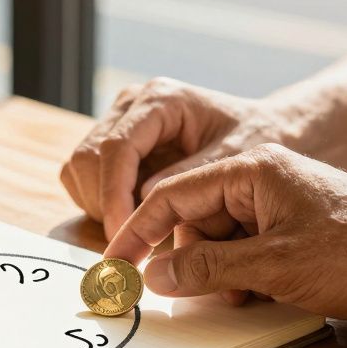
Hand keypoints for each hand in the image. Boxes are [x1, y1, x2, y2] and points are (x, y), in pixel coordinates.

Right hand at [61, 78, 294, 238]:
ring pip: (79, 170)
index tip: (121, 238)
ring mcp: (120, 123)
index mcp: (162, 101)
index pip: (117, 148)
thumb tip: (143, 200)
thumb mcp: (239, 157)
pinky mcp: (117, 145)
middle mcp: (133, 106)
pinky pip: (86, 178)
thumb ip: (194, 177)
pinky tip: (138, 220)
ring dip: (100, 208)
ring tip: (140, 234)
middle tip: (130, 247)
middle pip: (88, 158)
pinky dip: (103, 205)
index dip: (114, 197)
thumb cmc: (260, 138)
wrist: (267, 127)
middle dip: (104, 206)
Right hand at [105, 144, 346, 332]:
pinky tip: (265, 296)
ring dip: (220, 276)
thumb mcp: (275, 265)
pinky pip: (245, 257)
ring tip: (249, 295)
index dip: (137, 230)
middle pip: (193, 220)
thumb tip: (154, 275)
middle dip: (189, 260)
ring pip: (218, 243)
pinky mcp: (294, 238)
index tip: (114, 264)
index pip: (172, 192)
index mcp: (252, 167)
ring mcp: (279, 210)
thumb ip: (207, 269)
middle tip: (189, 294)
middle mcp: (261, 182)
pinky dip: (244, 280)